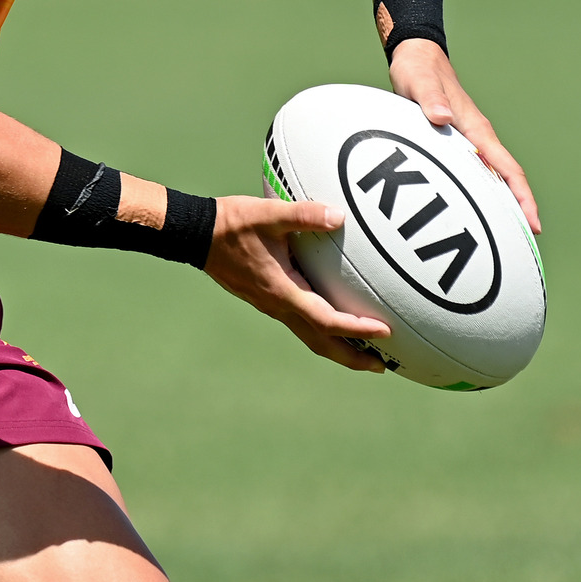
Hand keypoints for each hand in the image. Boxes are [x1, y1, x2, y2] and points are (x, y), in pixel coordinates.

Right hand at [203, 195, 392, 372]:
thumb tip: (339, 216)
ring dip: (339, 348)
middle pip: (321, 343)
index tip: (385, 333)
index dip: (357, 329)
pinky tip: (331, 320)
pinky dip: (323, 331)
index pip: (327, 320)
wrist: (196, 234)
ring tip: (365, 353)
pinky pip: (301, 323)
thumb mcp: (268, 214)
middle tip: (383, 367)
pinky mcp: (267, 298)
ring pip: (310, 336)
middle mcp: (278, 305)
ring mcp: (271, 305)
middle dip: (353, 357)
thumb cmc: (232, 223)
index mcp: (282, 291)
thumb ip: (304, 215)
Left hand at [388, 38, 541, 233]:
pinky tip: (473, 210)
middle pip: (506, 180)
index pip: (507, 168)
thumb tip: (442, 117)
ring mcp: (468, 141)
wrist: (417, 57)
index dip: (521, 197)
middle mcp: (477, 137)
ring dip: (502, 205)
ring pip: (492, 178)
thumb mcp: (419, 82)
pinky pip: (474, 173)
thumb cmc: (418, 70)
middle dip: (519, 211)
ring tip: (506, 237)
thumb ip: (429, 98)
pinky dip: (481, 193)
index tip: (534, 224)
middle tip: (526, 245)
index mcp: (475, 129)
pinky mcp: (455, 143)